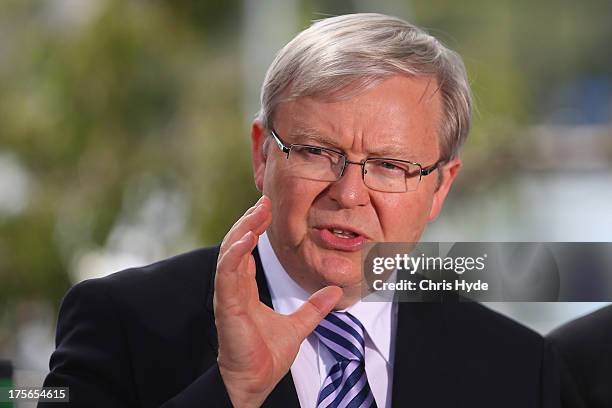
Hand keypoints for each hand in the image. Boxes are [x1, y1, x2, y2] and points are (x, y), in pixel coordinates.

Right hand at [214, 195, 341, 407]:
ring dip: (242, 229)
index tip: (268, 209)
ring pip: (230, 252)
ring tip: (257, 210)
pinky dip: (235, 254)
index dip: (255, 228)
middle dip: (249, 220)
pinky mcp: (227, 305)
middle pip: (237, 244)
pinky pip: (227, 274)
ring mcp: (228, 294)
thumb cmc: (266, 356)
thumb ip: (314, 308)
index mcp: (247, 288)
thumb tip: (335, 292)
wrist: (255, 381)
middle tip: (263, 200)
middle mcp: (234, 287)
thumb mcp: (298, 325)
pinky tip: (246, 238)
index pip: (248, 250)